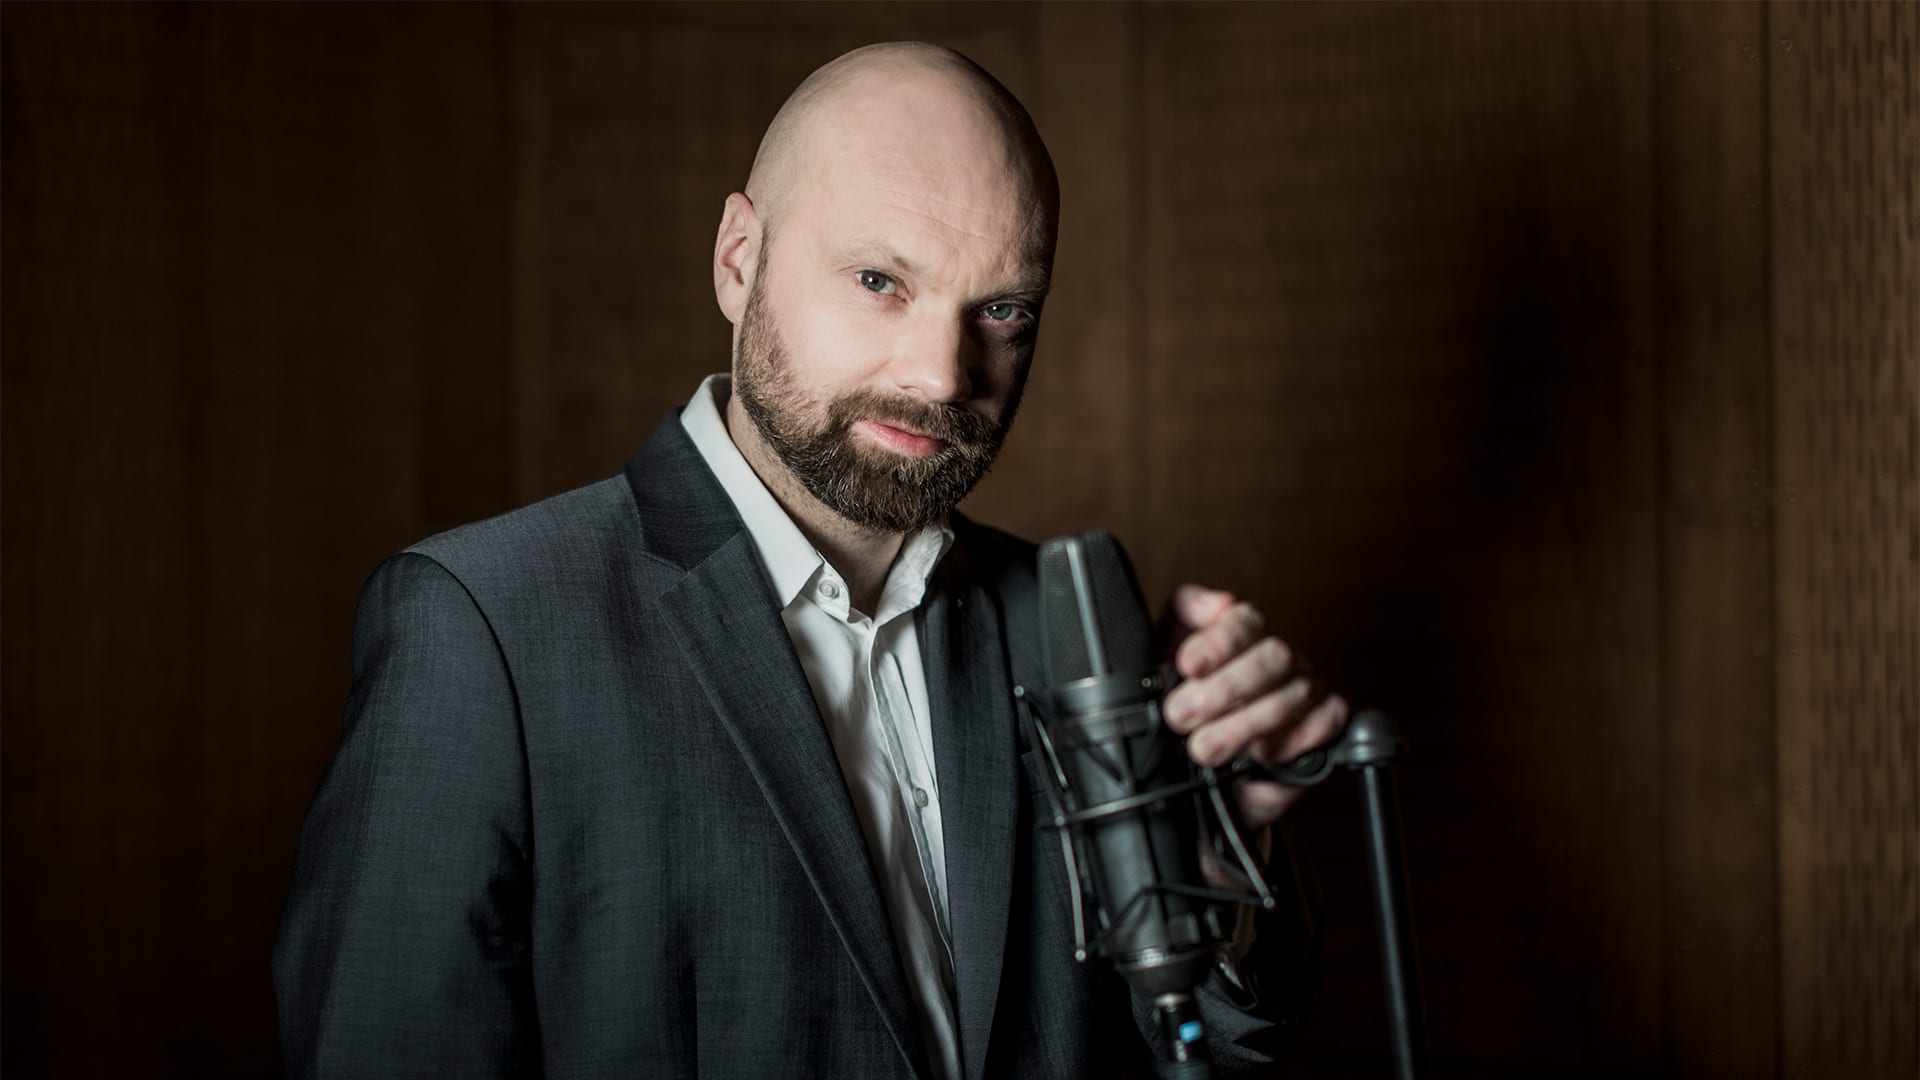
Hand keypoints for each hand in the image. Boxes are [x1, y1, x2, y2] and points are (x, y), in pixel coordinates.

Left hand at [1159, 585, 1348, 834]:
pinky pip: (1325, 724)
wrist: (1193, 779)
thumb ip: (1182, 615)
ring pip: (1295, 694)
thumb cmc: (1183, 709)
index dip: (1218, 642)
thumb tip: (1219, 601)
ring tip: (1204, 746)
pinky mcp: (1322, 730)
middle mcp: (1277, 660)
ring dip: (1244, 724)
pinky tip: (1257, 755)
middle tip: (1180, 715)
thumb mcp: (1161, 657)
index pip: (1245, 621)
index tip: (1187, 665)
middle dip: (1225, 688)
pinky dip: (1291, 741)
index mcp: (1243, 636)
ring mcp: (1305, 692)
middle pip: (1274, 656)